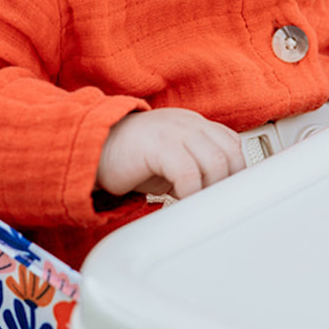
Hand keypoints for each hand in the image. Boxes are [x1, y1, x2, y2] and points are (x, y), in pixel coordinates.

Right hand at [97, 108, 245, 199]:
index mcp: (194, 124)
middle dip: (227, 183)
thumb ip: (197, 167)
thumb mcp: (172, 160)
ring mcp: (174, 131)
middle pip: (228, 153)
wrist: (93, 149)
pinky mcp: (158, 144)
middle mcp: (188, 123)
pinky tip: (179, 202)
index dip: (236, 171)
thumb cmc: (131, 160)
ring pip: (214, 162)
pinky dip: (190, 193)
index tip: (229, 195)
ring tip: (197, 205)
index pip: (231, 144)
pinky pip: (188, 173)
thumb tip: (219, 194)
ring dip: (210, 190)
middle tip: (213, 205)